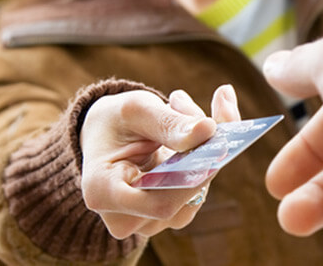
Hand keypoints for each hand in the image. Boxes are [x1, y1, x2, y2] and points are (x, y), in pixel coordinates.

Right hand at [79, 85, 239, 238]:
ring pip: (197, 192)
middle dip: (205, 150)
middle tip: (218, 101)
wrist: (106, 134)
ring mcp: (150, 222)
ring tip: (185, 107)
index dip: (194, 179)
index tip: (216, 140)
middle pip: (182, 197)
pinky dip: (207, 158)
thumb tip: (209, 130)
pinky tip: (197, 128)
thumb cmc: (114, 122)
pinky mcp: (170, 214)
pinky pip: (199, 190)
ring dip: (206, 149)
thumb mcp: (135, 110)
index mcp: (103, 194)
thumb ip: (169, 122)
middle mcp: (125, 218)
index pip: (159, 204)